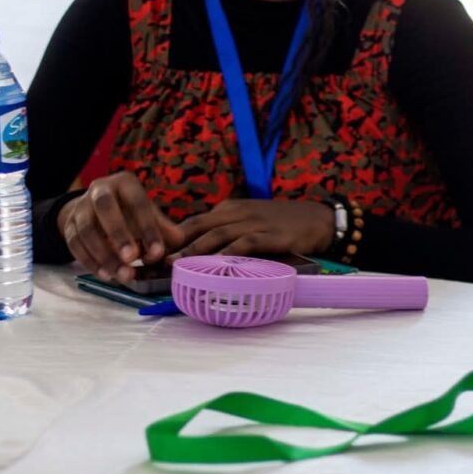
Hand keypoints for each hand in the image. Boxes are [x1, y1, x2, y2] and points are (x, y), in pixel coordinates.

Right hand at [57, 171, 183, 282]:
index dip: (148, 228)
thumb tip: (177, 251)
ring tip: (123, 276)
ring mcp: (80, 207)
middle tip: (132, 259)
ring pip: (86, 229)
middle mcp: (100, 189)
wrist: (98, 211)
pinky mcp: (68, 226)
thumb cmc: (132, 214)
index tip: (157, 253)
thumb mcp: (150, 216)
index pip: (138, 202)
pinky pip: (74, 244)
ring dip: (104, 255)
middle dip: (118, 232)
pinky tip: (107, 276)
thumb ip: (164, 232)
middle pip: (104, 206)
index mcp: (125, 183)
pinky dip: (90, 262)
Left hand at [165, 199, 334, 261]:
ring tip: (177, 264)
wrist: (318, 219)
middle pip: (199, 226)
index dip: (172, 237)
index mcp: (229, 208)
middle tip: (155, 261)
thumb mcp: (249, 221)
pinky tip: (215, 265)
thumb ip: (227, 233)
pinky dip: (228, 254)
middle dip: (176, 243)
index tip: (154, 253)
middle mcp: (236, 212)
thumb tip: (198, 254)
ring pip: (217, 234)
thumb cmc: (281, 224)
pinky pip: (244, 244)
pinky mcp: (269, 234)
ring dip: (195, 249)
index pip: (194, 221)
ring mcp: (253, 222)